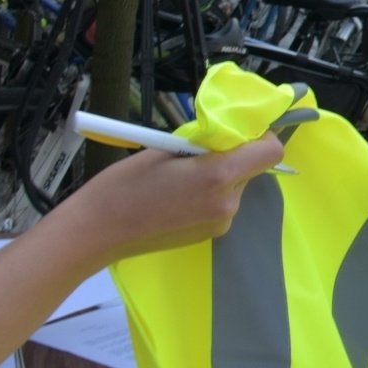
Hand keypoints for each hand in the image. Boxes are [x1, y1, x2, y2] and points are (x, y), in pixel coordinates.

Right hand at [57, 137, 282, 266]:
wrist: (96, 232)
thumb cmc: (123, 185)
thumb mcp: (164, 149)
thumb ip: (203, 142)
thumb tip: (227, 133)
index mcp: (218, 175)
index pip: (271, 152)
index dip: (262, 137)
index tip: (239, 132)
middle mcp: (228, 202)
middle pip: (252, 168)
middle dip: (233, 156)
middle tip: (196, 153)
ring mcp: (222, 222)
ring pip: (237, 186)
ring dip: (220, 176)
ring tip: (180, 177)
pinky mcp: (211, 235)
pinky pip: (223, 203)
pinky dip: (210, 194)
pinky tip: (178, 196)